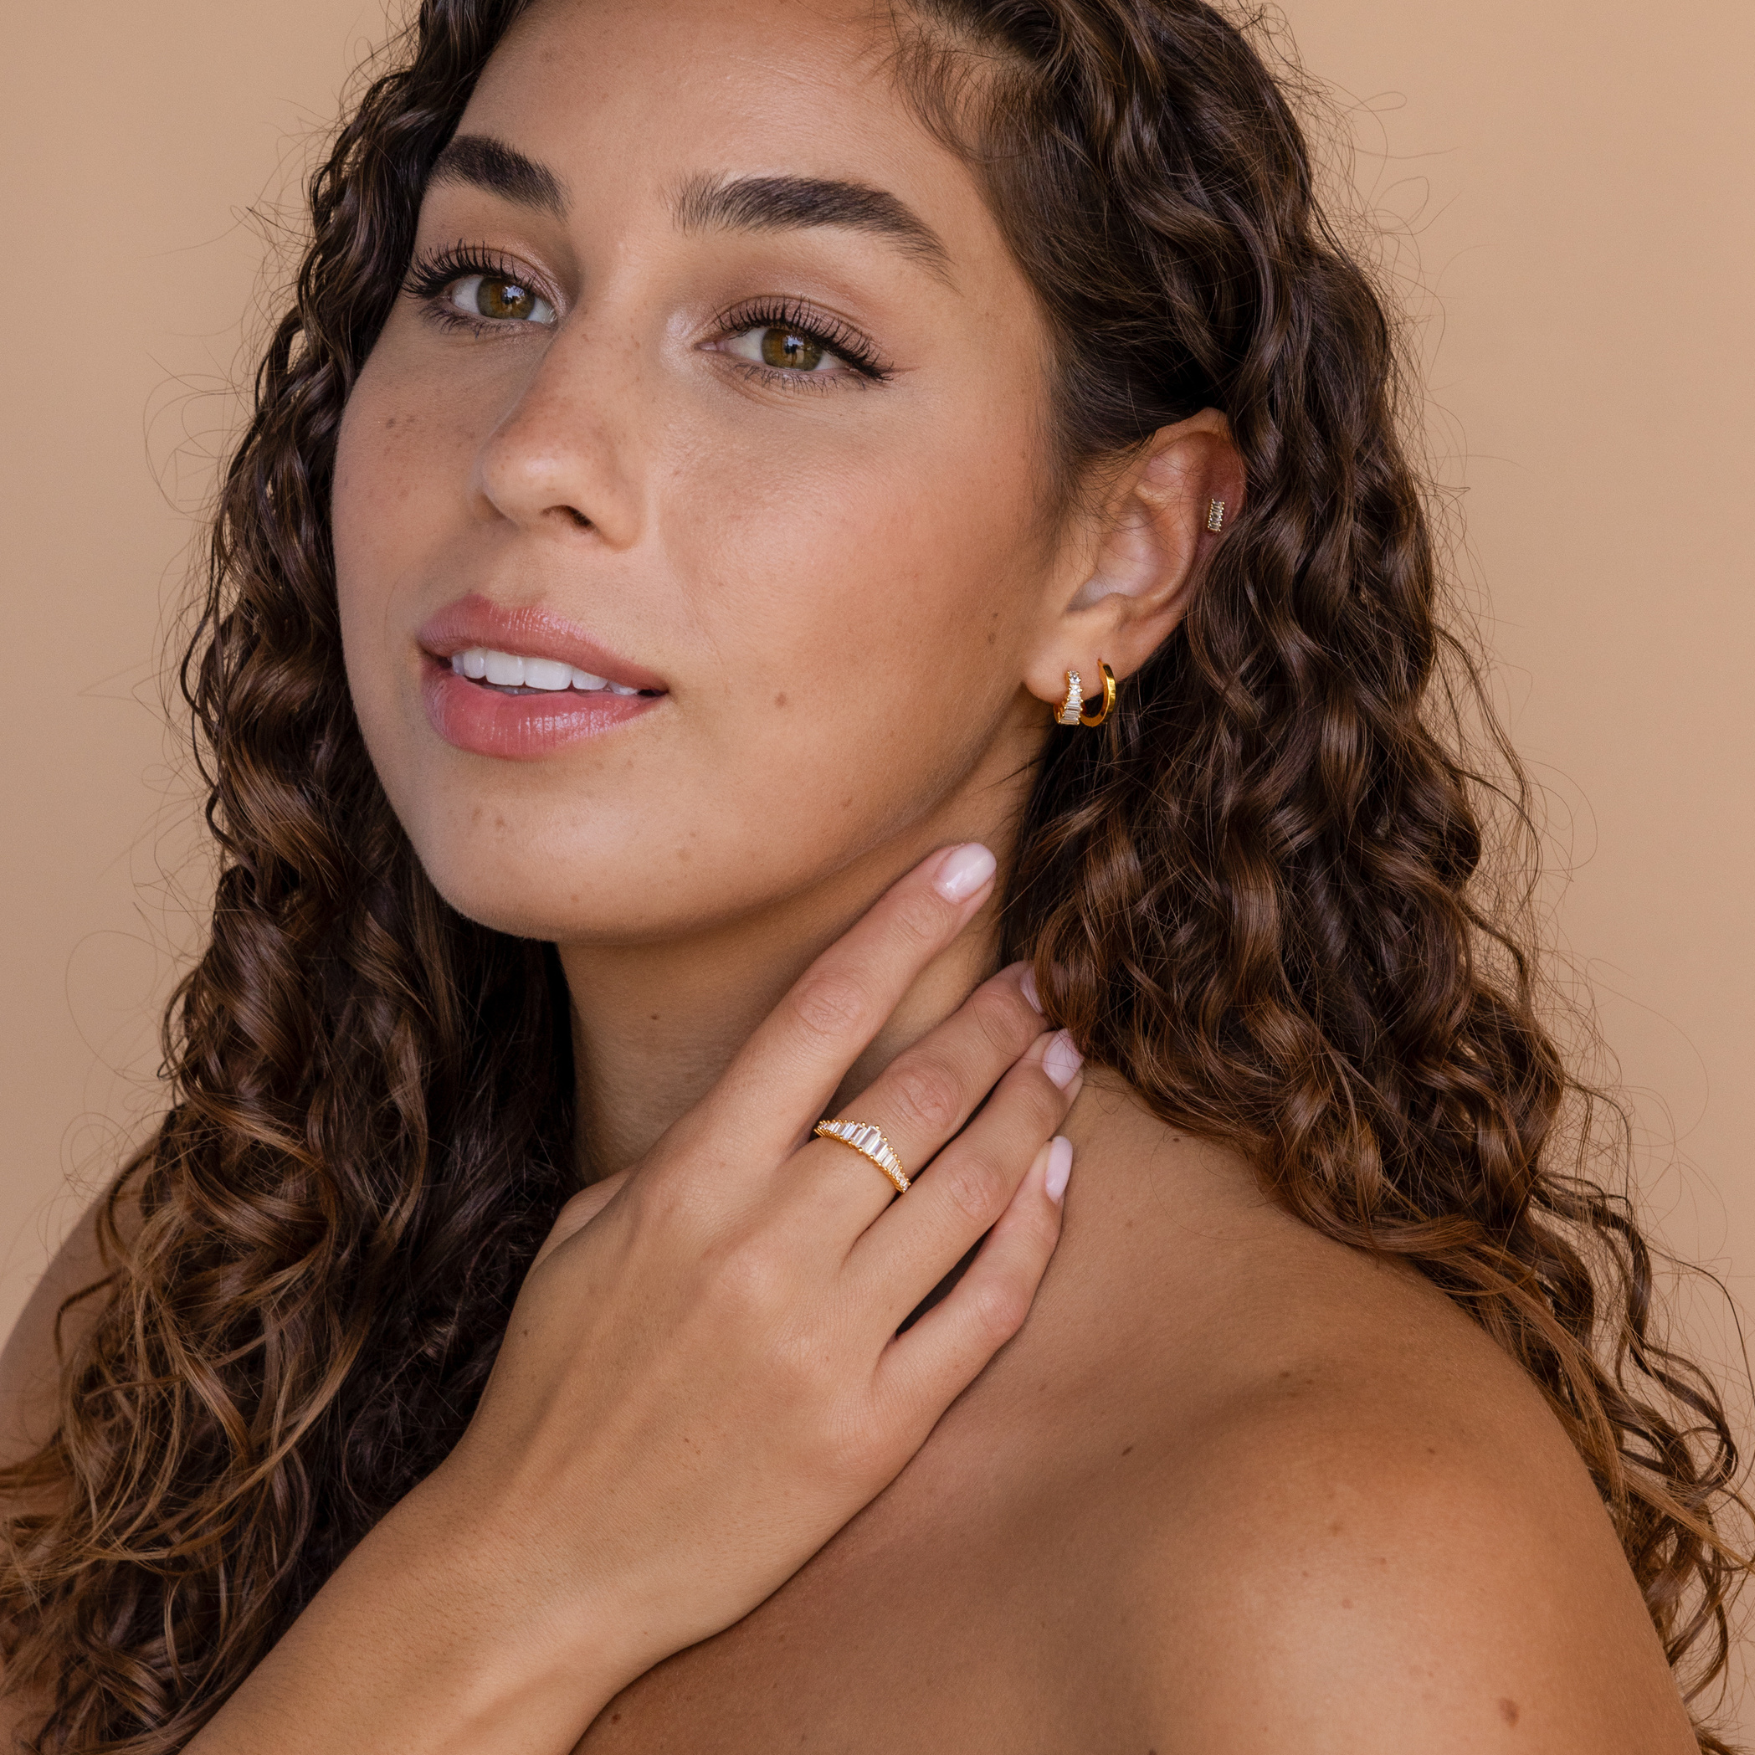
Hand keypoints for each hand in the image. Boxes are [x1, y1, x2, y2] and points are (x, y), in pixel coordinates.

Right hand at [186, 843, 1078, 1754]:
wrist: (542, 1562)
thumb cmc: (555, 1385)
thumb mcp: (589, 1237)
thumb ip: (689, 1159)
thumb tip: (785, 1099)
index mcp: (688, 1183)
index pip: (818, 1014)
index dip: (903, 926)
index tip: (967, 865)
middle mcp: (767, 1246)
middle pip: (916, 1093)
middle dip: (993, 1017)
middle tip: (1037, 980)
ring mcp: (828, 1340)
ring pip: (971, 1187)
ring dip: (1032, 1106)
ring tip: (1063, 1055)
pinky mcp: (875, 1428)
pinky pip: (987, 1310)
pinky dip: (1033, 1231)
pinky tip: (1058, 1175)